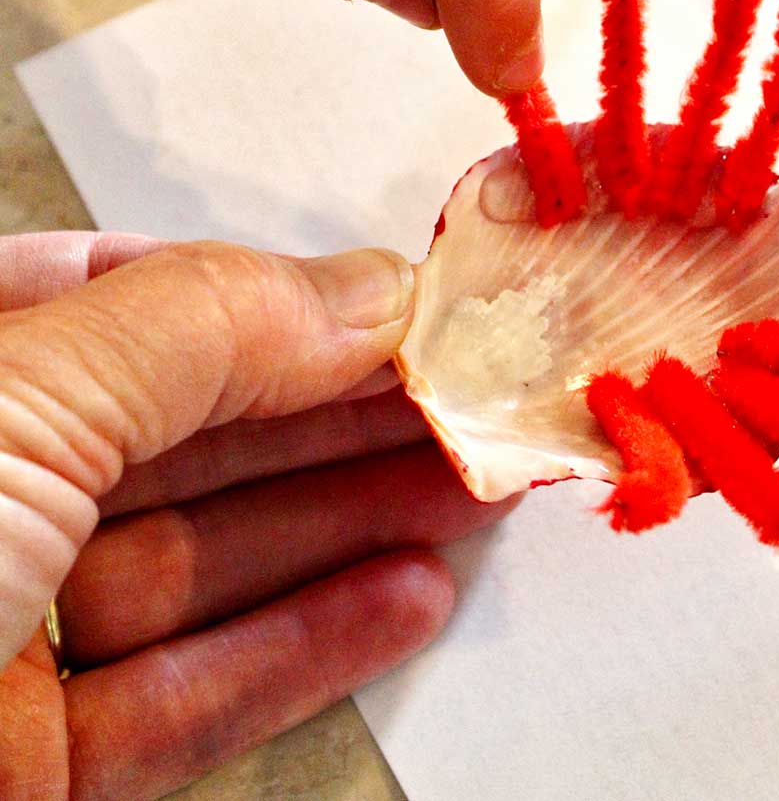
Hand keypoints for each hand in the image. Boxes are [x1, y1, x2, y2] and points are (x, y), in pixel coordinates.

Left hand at [0, 231, 514, 800]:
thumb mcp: (14, 408)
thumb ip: (197, 327)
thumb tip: (357, 286)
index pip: (116, 294)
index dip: (262, 290)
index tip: (390, 296)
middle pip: (178, 430)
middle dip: (333, 408)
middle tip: (468, 392)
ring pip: (198, 560)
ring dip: (345, 523)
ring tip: (472, 487)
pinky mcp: (24, 770)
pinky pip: (184, 697)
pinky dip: (303, 646)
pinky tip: (405, 595)